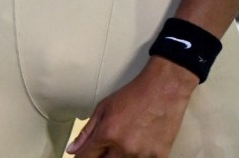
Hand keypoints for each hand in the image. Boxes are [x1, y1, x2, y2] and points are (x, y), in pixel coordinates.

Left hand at [66, 57, 197, 157]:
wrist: (165, 88)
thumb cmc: (136, 94)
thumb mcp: (104, 107)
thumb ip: (87, 131)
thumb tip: (72, 149)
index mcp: (108, 133)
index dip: (82, 157)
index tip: (85, 155)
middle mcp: (124, 147)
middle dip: (103, 156)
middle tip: (111, 143)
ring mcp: (142, 155)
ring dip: (121, 156)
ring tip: (129, 137)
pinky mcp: (158, 157)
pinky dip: (139, 156)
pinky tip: (141, 143)